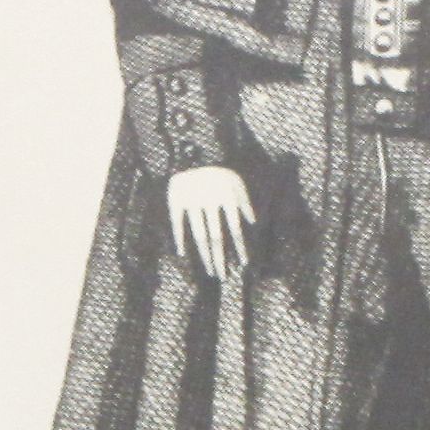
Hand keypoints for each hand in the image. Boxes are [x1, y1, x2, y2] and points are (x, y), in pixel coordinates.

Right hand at [166, 165, 256, 280]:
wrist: (192, 152)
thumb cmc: (218, 171)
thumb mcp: (236, 182)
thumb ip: (245, 202)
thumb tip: (253, 222)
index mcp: (227, 198)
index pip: (235, 229)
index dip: (239, 247)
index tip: (242, 265)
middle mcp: (211, 203)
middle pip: (216, 237)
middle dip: (220, 259)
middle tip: (222, 277)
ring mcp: (193, 203)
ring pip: (199, 235)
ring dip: (204, 255)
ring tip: (209, 270)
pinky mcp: (176, 201)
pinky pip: (177, 224)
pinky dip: (179, 238)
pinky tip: (183, 254)